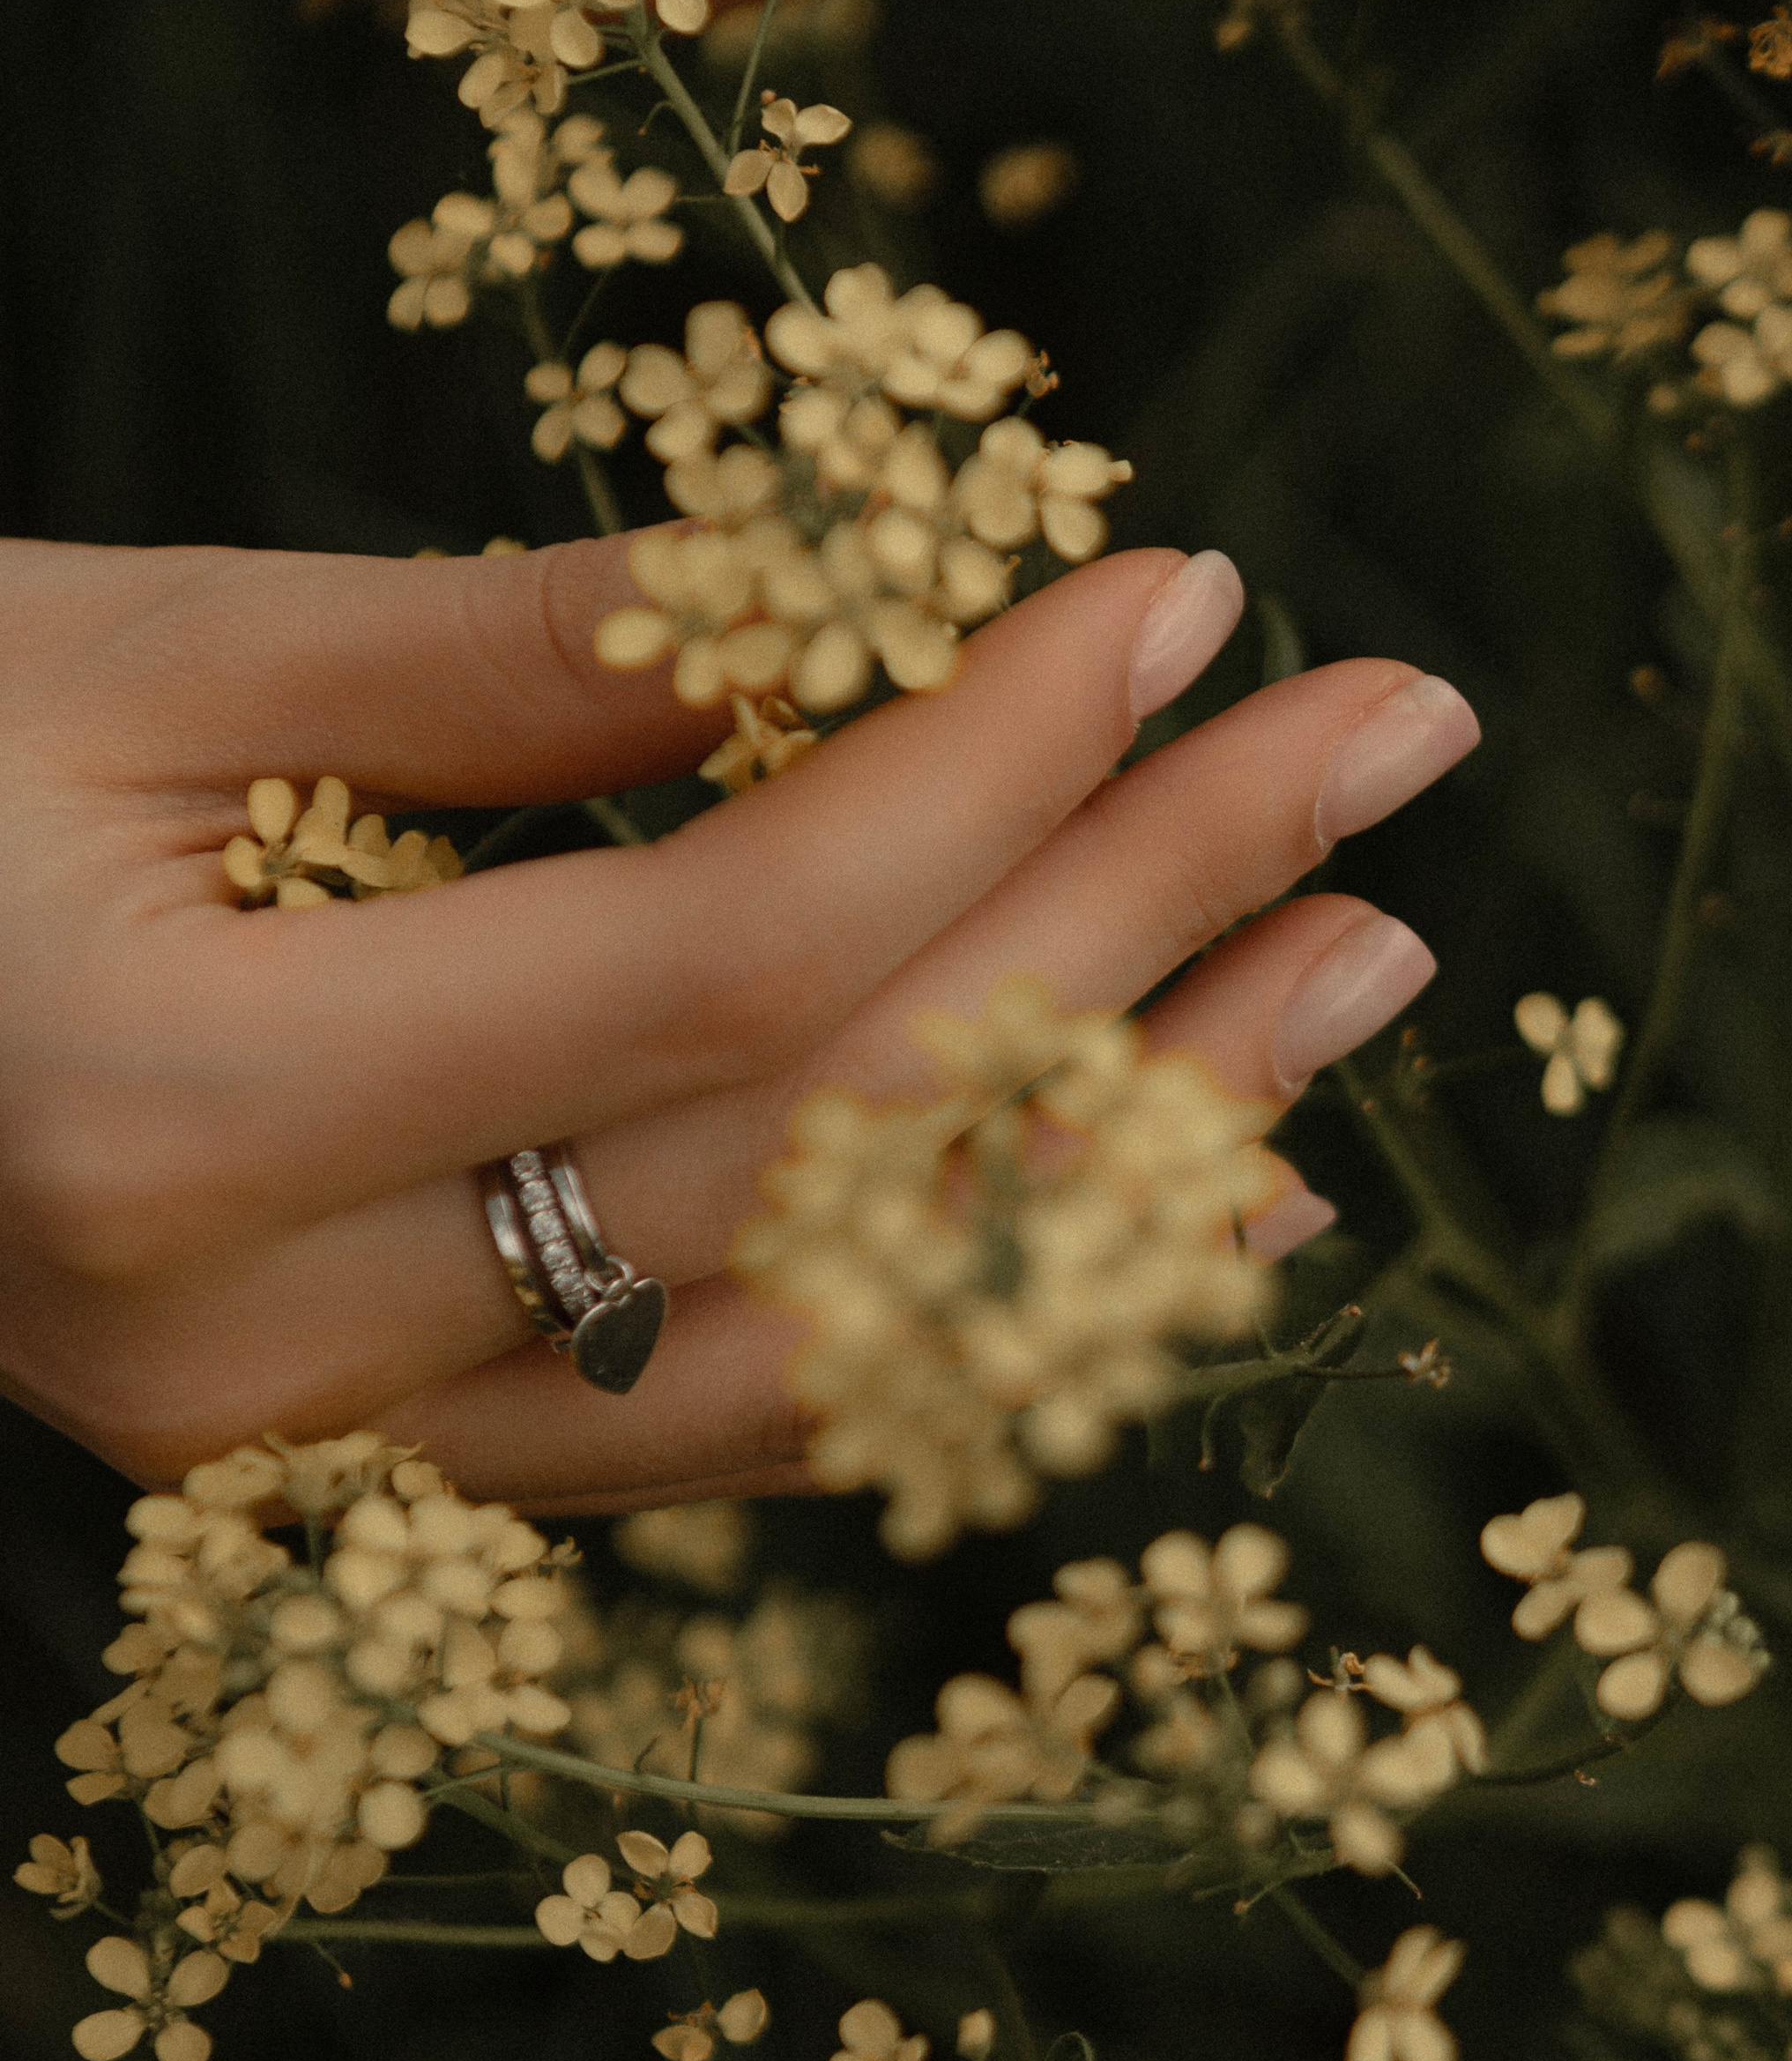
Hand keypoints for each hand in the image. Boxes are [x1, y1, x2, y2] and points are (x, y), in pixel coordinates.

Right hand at [0, 534, 1475, 1507]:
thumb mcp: (139, 650)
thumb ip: (502, 651)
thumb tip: (860, 591)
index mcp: (179, 1113)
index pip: (722, 951)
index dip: (988, 765)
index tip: (1184, 594)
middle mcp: (265, 1354)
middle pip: (823, 1141)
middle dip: (1136, 924)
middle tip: (1384, 746)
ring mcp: (318, 1456)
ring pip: (818, 1341)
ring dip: (1119, 1154)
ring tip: (1357, 971)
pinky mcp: (360, 1469)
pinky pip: (724, 1419)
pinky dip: (968, 1306)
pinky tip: (1172, 1204)